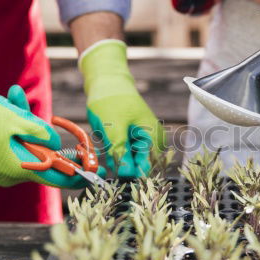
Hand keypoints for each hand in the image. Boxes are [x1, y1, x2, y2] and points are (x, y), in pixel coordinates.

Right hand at [0, 71, 85, 188]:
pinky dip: (6, 123)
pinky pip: (6, 140)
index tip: (96, 167)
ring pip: (21, 141)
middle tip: (18, 98)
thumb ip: (40, 132)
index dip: (79, 171)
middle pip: (39, 150)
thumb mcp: (13, 119)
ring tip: (2, 96)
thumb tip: (57, 144)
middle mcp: (9, 172)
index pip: (59, 177)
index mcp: (20, 167)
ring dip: (18, 118)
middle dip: (36, 125)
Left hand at [78, 39, 164, 177]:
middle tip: (107, 150)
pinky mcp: (133, 139)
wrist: (107, 81)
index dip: (131, 175)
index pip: (147, 168)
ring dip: (115, 157)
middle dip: (121, 164)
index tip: (114, 177)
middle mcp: (152, 140)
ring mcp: (143, 139)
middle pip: (138, 165)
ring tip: (106, 138)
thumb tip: (126, 175)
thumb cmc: (112, 101)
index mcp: (153, 138)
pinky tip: (107, 138)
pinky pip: (124, 153)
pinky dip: (113, 151)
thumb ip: (121, 153)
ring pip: (129, 160)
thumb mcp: (113, 128)